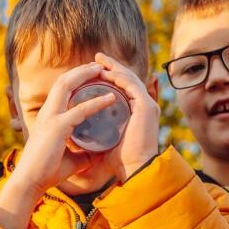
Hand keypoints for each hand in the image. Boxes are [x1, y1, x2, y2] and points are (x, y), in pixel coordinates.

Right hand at [0, 62, 116, 228]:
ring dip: (85, 75)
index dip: (76, 79)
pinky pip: (80, 110)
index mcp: (48, 117)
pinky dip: (97, 102)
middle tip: (99, 66)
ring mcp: (51, 118)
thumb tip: (98, 155)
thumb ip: (83, 154)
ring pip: (67, 85)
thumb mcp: (70, 160)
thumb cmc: (46, 173)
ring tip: (103, 70)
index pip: (62, 90)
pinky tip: (112, 98)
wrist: (30, 183)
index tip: (92, 75)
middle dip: (81, 70)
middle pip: (64, 81)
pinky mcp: (57, 127)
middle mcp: (48, 112)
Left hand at [94, 52, 159, 181]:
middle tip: (97, 57)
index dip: (111, 77)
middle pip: (128, 79)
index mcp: (138, 113)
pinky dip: (118, 77)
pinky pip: (131, 85)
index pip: (125, 88)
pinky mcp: (146, 107)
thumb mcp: (107, 141)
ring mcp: (147, 105)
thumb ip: (99, 132)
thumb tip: (80, 131)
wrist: (134, 171)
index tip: (96, 71)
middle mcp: (145, 106)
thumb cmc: (120, 161)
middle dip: (112, 67)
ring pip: (130, 78)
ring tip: (99, 59)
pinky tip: (106, 72)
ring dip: (114, 67)